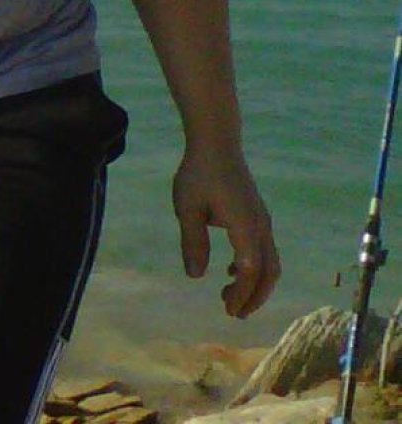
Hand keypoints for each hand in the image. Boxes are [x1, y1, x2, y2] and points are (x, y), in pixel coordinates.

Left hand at [172, 146, 280, 317]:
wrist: (217, 145)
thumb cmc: (199, 174)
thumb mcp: (188, 208)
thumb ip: (193, 242)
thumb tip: (195, 276)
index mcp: (246, 227)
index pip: (250, 270)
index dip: (242, 294)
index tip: (228, 310)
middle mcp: (261, 227)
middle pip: (269, 271)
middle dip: (254, 296)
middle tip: (233, 313)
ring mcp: (262, 221)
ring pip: (270, 262)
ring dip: (255, 283)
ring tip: (231, 297)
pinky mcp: (257, 216)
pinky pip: (264, 249)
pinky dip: (253, 267)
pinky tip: (231, 271)